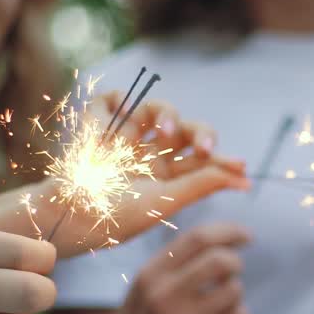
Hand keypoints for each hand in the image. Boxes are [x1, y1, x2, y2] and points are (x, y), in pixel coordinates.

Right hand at [23, 97, 248, 253]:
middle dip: (201, 133)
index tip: (242, 167)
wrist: (69, 213)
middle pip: (186, 130)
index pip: (201, 161)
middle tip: (205, 147)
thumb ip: (200, 185)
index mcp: (165, 175)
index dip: (222, 161)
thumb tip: (244, 178)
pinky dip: (118, 100)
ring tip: (164, 130)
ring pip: (158, 109)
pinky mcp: (100, 124)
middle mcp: (149, 153)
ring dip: (167, 114)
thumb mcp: (163, 202)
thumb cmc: (116, 215)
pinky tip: (123, 114)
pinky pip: (114, 98)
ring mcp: (125, 136)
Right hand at [105, 224, 250, 313]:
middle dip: (235, 262)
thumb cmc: (145, 312)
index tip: (246, 235)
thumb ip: (180, 256)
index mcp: (152, 273)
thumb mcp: (149, 279)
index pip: (198, 239)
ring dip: (235, 291)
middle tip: (232, 271)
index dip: (229, 231)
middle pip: (220, 261)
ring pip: (234, 291)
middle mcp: (164, 296)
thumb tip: (228, 236)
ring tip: (220, 300)